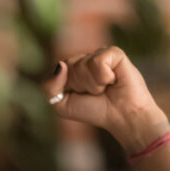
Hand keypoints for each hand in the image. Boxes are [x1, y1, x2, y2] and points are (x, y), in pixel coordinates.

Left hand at [43, 46, 169, 152]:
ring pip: (82, 65)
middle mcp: (86, 58)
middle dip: (79, 85)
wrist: (121, 117)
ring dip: (93, 84)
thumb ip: (49, 86)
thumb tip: (60, 64)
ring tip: (105, 88)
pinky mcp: (114, 53)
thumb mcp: (62, 105)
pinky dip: (103, 77)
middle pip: (68, 66)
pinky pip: (98, 62)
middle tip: (95, 93)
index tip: (81, 95)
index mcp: (72, 68)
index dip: (66, 87)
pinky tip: (113, 80)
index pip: (56, 70)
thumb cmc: (94, 111)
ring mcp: (100, 54)